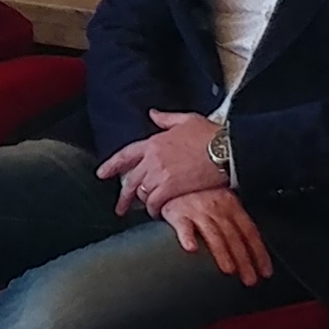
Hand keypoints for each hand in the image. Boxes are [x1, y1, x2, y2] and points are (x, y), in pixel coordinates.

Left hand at [99, 112, 228, 212]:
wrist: (227, 149)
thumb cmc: (211, 134)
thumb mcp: (187, 120)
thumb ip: (166, 119)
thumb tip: (153, 114)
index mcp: (153, 142)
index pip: (125, 155)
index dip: (111, 165)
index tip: (101, 174)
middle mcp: (152, 159)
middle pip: (131, 180)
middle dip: (124, 195)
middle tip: (120, 208)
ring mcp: (160, 174)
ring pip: (143, 193)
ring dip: (143, 204)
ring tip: (146, 212)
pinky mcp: (172, 188)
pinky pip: (156, 203)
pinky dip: (156, 210)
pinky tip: (159, 214)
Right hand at [144, 184, 272, 283]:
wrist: (173, 175)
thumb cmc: (199, 192)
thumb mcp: (223, 200)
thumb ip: (234, 219)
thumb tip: (251, 246)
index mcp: (232, 205)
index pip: (250, 232)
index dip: (259, 253)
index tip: (265, 271)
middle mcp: (217, 208)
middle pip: (234, 237)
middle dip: (244, 260)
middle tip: (250, 279)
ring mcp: (197, 210)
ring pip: (213, 234)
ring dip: (222, 253)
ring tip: (228, 270)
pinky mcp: (177, 212)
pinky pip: (183, 226)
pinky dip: (187, 237)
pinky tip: (191, 249)